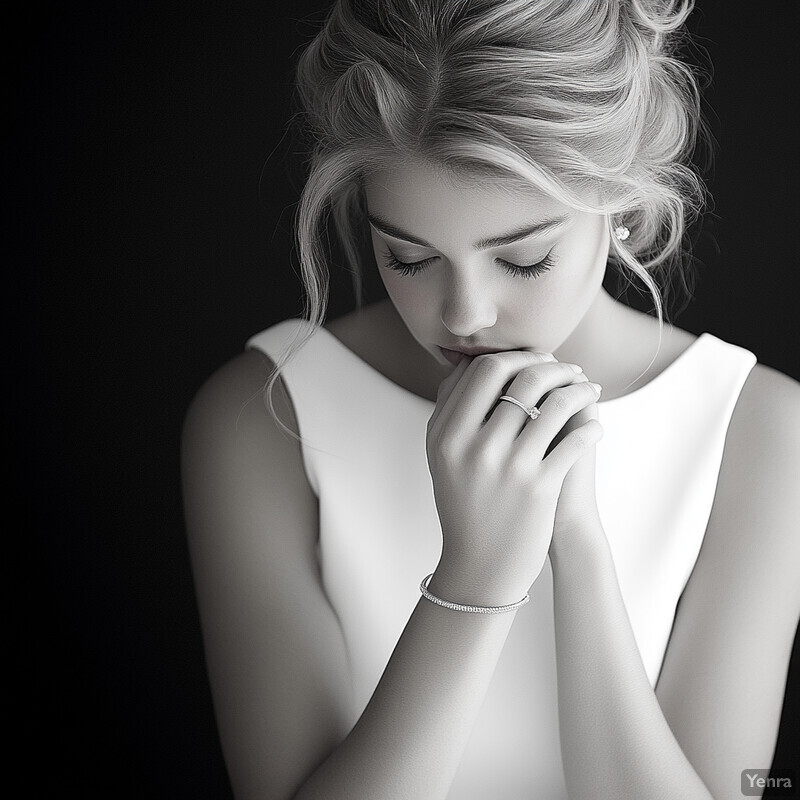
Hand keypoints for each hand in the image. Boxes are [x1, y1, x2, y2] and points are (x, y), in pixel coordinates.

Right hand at [425, 351, 602, 605]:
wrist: (480, 568)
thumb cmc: (465, 506)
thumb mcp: (444, 458)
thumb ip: (453, 411)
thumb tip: (476, 363)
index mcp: (447, 434)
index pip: (484, 370)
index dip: (516, 357)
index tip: (535, 361)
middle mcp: (473, 445)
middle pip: (521, 377)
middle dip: (551, 365)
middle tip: (569, 368)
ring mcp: (507, 466)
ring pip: (554, 403)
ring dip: (580, 389)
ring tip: (590, 390)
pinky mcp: (538, 488)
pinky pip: (575, 440)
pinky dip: (590, 427)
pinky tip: (594, 427)